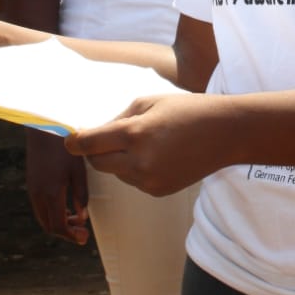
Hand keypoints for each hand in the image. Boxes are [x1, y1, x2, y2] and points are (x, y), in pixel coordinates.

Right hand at [26, 129, 89, 244]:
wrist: (44, 127)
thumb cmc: (65, 146)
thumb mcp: (78, 170)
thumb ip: (81, 195)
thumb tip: (82, 216)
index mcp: (51, 193)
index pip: (58, 226)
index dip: (72, 236)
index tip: (84, 237)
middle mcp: (38, 194)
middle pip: (48, 225)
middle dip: (65, 232)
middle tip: (82, 231)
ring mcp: (32, 189)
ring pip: (43, 217)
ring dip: (58, 222)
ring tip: (76, 219)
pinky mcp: (32, 182)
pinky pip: (40, 206)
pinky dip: (52, 212)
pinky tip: (65, 206)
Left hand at [66, 92, 228, 196]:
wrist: (225, 134)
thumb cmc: (187, 110)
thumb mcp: (148, 102)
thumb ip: (118, 119)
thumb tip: (95, 133)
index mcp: (134, 134)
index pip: (88, 144)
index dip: (74, 142)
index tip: (69, 140)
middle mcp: (138, 161)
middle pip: (97, 163)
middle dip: (94, 152)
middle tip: (101, 139)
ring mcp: (149, 180)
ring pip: (116, 173)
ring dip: (118, 160)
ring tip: (144, 143)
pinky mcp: (158, 191)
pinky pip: (134, 182)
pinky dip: (135, 170)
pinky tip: (157, 155)